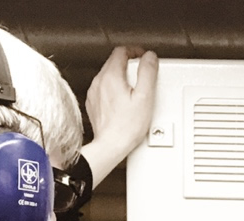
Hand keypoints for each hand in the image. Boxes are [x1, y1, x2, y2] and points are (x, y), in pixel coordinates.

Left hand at [82, 46, 157, 188]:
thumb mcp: (145, 97)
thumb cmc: (127, 126)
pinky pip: (104, 88)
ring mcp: (95, 93)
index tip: (143, 57)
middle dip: (129, 64)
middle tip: (142, 74)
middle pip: (114, 62)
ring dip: (121, 77)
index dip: (135, 51)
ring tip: (134, 89)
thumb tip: (149, 57)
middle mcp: (99, 82)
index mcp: (111, 76)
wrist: (111, 145)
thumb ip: (147, 73)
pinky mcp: (94, 103)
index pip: (121, 51)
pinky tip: (124, 101)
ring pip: (108, 75)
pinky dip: (114, 89)